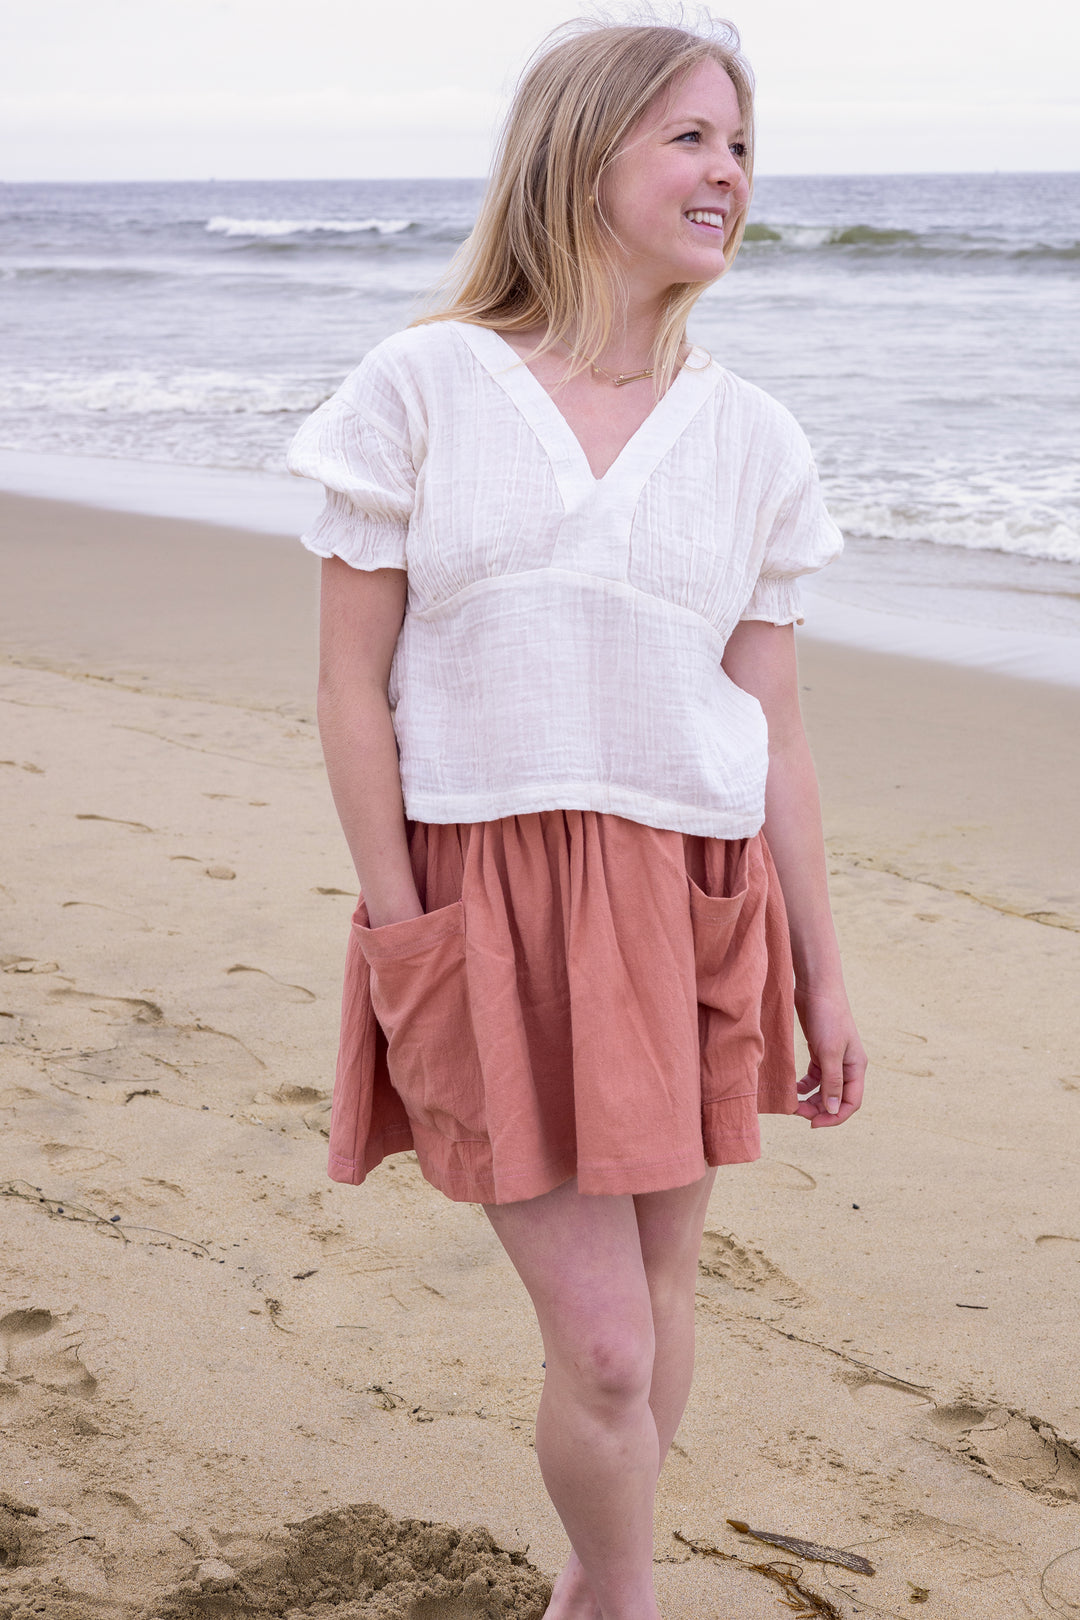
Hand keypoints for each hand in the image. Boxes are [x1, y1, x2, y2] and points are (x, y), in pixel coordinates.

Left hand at [793, 987, 865, 1127]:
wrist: (816, 988)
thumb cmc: (827, 1017)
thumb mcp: (829, 1051)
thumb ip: (832, 1081)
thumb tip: (832, 1109)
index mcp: (857, 1067)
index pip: (850, 1103)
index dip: (834, 1117)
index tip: (812, 1123)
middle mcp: (848, 1066)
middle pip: (836, 1099)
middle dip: (818, 1109)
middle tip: (796, 1112)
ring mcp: (834, 1059)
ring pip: (824, 1090)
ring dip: (811, 1100)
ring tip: (792, 1103)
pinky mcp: (820, 1052)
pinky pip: (815, 1077)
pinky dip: (805, 1086)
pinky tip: (793, 1088)